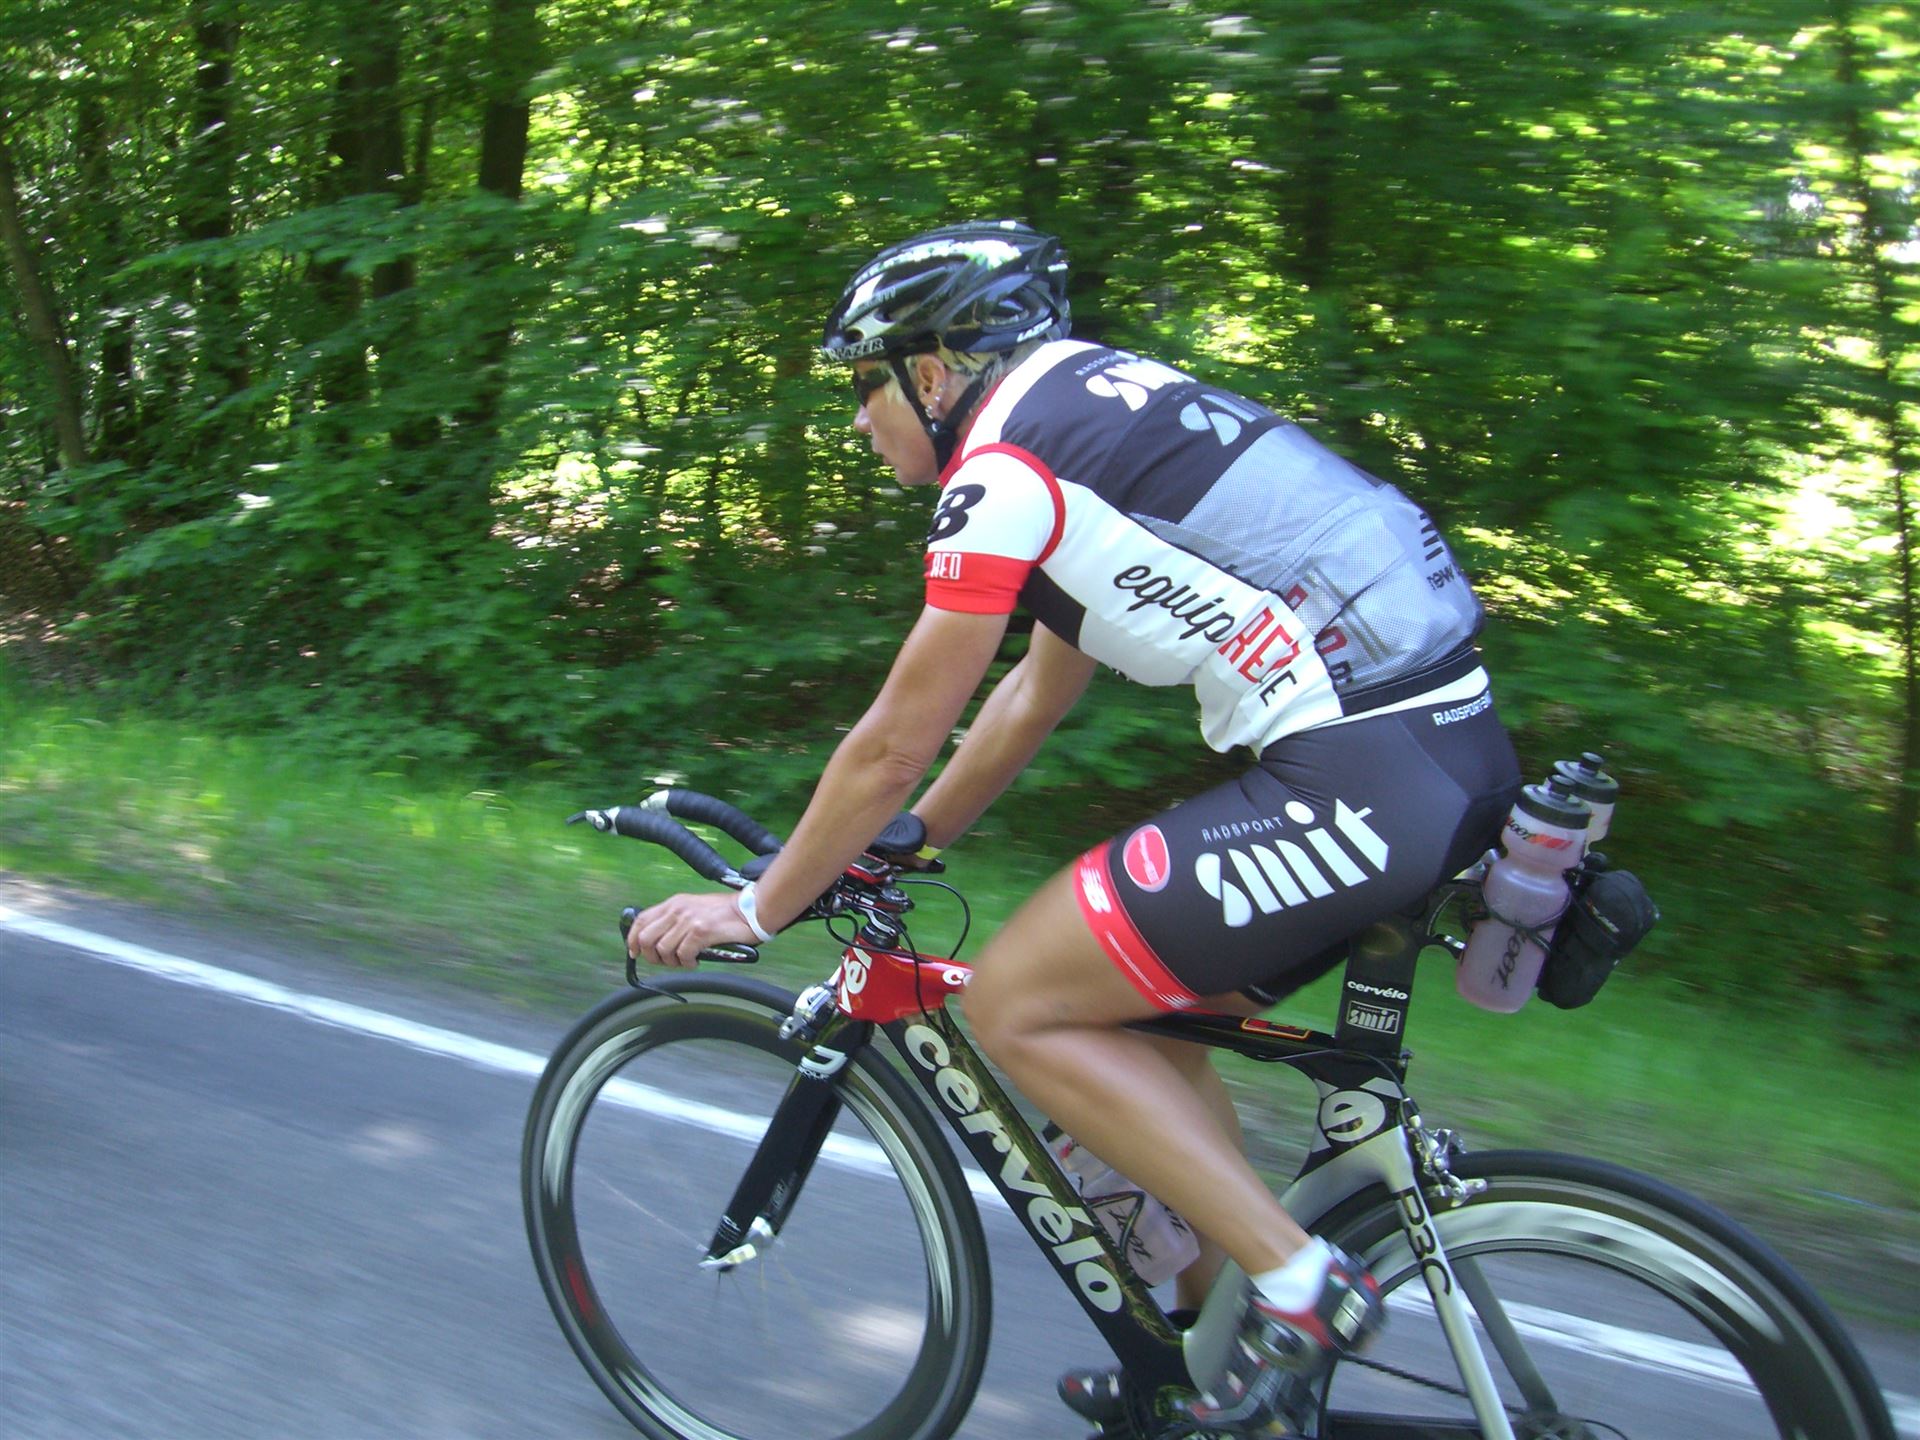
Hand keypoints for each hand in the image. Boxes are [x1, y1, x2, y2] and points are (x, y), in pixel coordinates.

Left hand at [626, 890, 757, 967]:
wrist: (751, 910)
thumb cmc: (726, 913)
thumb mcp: (694, 909)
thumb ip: (676, 920)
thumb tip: (658, 941)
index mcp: (674, 903)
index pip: (641, 920)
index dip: (633, 939)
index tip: (636, 953)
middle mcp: (677, 909)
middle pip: (646, 938)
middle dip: (653, 956)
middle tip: (668, 961)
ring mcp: (688, 920)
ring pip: (663, 949)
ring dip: (672, 962)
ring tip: (686, 960)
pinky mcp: (701, 931)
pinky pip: (683, 954)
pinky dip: (687, 963)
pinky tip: (696, 960)